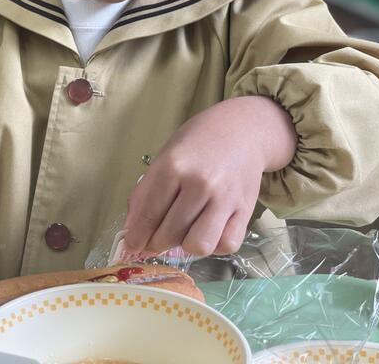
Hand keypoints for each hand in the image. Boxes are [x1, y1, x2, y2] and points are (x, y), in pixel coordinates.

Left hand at [123, 96, 295, 256]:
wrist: (242, 130)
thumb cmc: (198, 142)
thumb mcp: (165, 157)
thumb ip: (146, 192)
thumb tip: (132, 229)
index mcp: (173, 165)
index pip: (148, 213)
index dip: (137, 235)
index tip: (132, 245)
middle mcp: (200, 183)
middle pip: (170, 233)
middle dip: (156, 243)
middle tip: (154, 240)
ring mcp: (225, 198)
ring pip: (198, 245)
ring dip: (185, 247)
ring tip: (182, 234)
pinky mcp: (246, 209)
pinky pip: (227, 244)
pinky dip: (214, 245)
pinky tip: (207, 231)